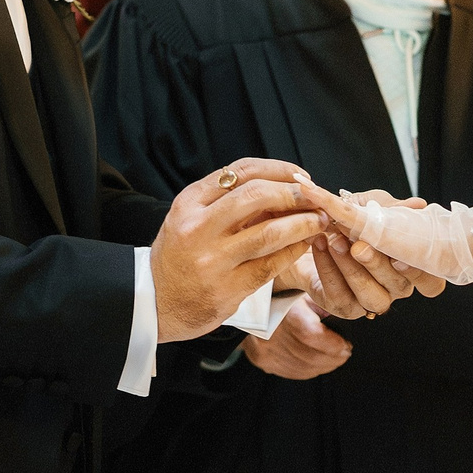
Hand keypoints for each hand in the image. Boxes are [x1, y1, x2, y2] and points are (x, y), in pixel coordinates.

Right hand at [152, 159, 326, 341]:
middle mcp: (197, 228)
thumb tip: (282, 187)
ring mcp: (212, 260)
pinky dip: (293, 251)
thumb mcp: (189, 218)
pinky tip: (305, 245)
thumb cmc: (179, 255)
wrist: (154, 302)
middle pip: (256, 196)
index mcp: (189, 203)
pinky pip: (271, 264)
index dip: (278, 169)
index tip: (300, 175)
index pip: (241, 172)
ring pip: (269, 232)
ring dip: (302, 223)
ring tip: (319, 221)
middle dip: (293, 193)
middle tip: (315, 196)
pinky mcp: (227, 289)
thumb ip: (225, 201)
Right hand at [242, 294, 353, 380]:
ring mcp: (264, 349)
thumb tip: (345, 314)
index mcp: (283, 311)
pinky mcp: (260, 358)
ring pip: (303, 368)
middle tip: (345, 352)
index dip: (333, 344)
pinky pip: (291, 371)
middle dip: (333, 358)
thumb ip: (323, 300)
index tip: (346, 344)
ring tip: (334, 357)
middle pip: (310, 356)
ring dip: (323, 366)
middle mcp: (271, 332)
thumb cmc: (283, 287)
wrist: (250, 298)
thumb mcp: (305, 284)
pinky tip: (316, 362)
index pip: (312, 335)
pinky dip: (308, 370)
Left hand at [295, 183, 451, 300]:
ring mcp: (371, 300)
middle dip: (377, 264)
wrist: (315, 234)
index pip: (431, 283)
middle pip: (398, 285)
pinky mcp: (344, 305)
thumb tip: (417, 205)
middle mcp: (395, 287)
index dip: (420, 273)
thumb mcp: (370, 208)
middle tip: (359, 246)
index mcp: (409, 266)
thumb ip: (392, 209)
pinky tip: (320, 244)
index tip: (401, 256)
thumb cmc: (352, 222)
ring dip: (351, 267)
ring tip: (335, 241)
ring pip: (369, 295)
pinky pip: (338, 293)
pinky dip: (327, 266)